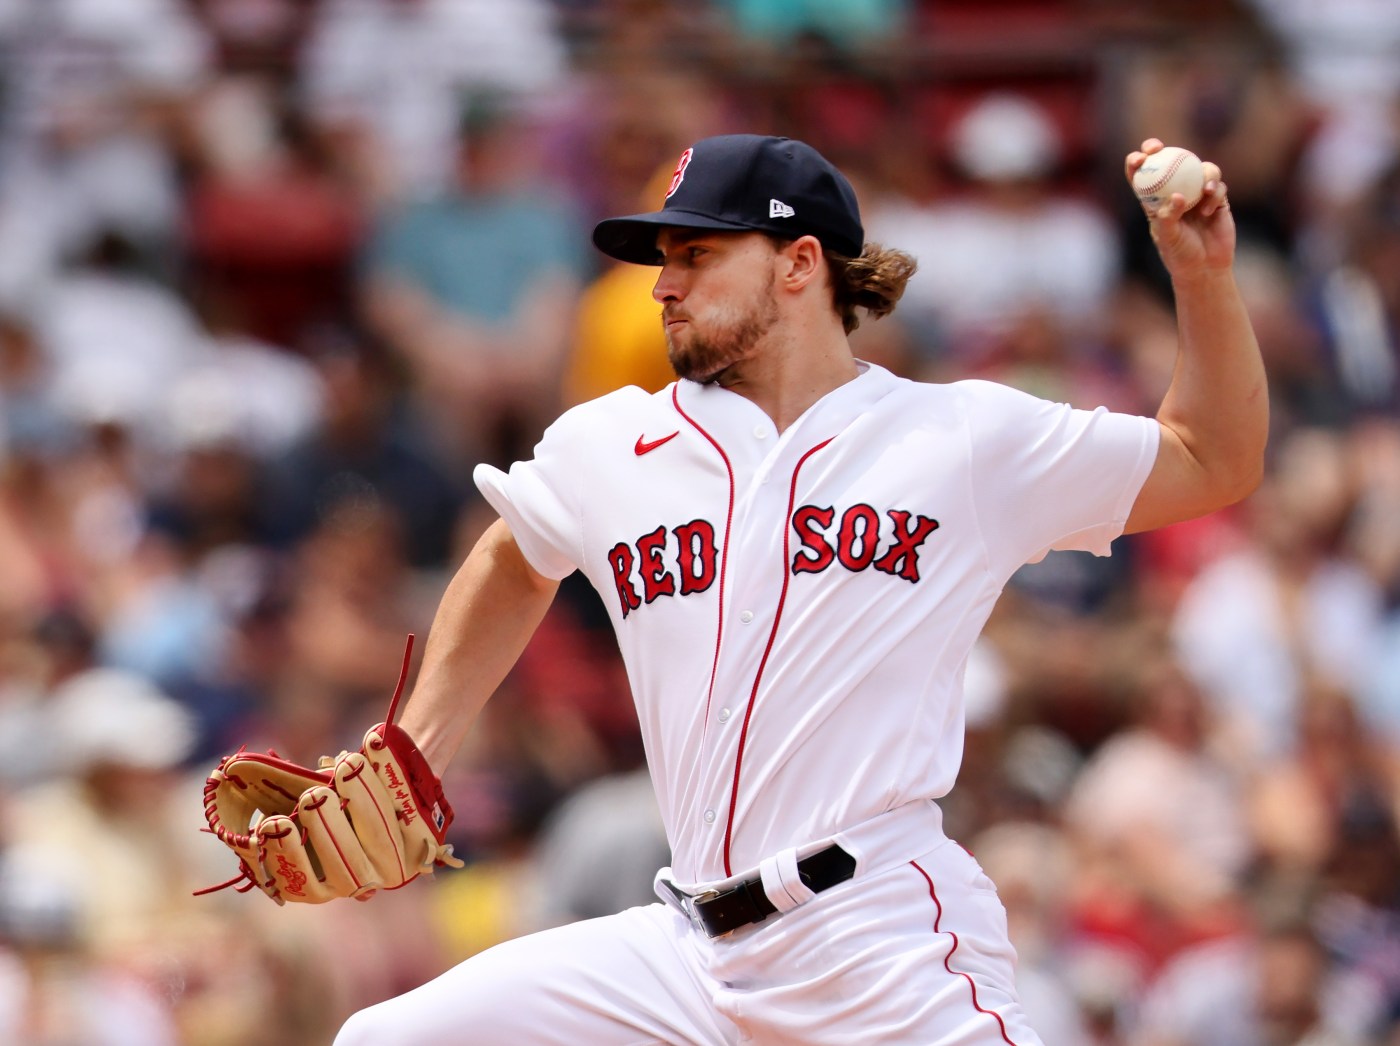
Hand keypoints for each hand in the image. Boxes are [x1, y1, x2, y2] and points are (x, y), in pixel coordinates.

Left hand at [1126, 139, 1234, 281]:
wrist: (1206, 268)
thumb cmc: (1180, 254)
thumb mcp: (1168, 238)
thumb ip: (1169, 217)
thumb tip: (1177, 195)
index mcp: (1156, 201)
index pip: (1143, 176)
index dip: (1137, 162)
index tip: (1139, 157)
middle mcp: (1176, 192)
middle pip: (1170, 162)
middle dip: (1162, 149)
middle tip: (1159, 147)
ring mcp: (1198, 194)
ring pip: (1200, 169)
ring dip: (1203, 175)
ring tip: (1204, 193)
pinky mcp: (1217, 199)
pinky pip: (1218, 186)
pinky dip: (1214, 194)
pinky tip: (1209, 211)